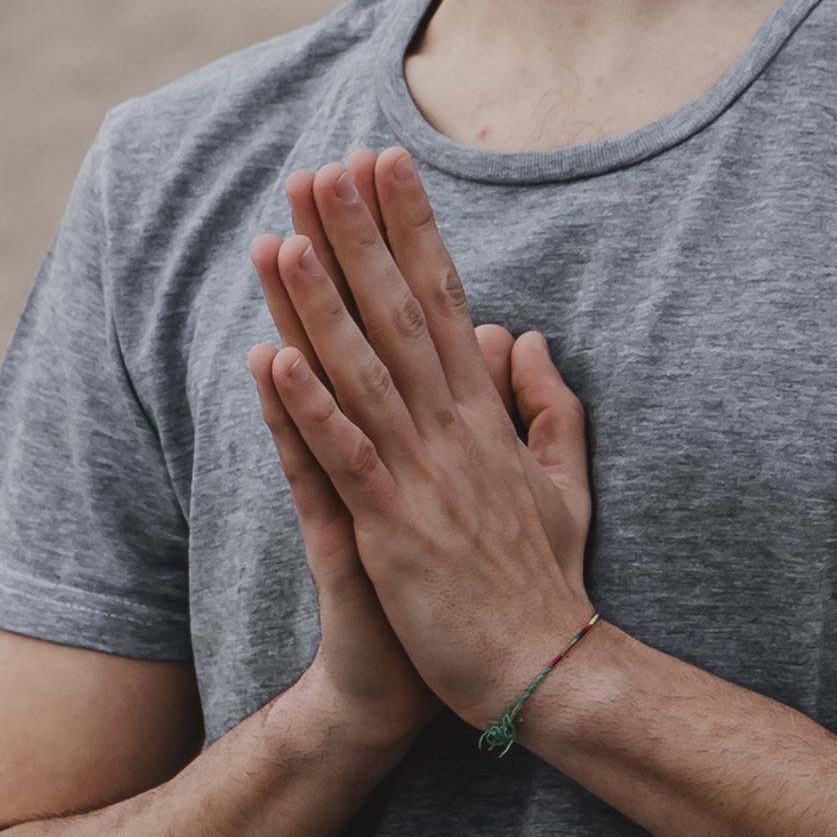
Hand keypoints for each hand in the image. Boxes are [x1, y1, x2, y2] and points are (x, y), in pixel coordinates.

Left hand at [246, 148, 594, 726]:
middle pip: (398, 315)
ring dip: (319, 305)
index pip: (444, 299)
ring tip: (281, 238)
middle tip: (321, 168)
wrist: (549, 671)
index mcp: (484, 417)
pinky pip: (343, 458)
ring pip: (362, 373)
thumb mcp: (564, 483)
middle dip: (358, 239)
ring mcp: (422, 477)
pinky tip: (271, 361)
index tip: (385, 165)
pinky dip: (308, 409)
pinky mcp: (393, 529)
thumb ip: (547, 407)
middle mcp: (452, 431)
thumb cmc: (546, 584)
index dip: (411, 229)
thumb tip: (525, 337)